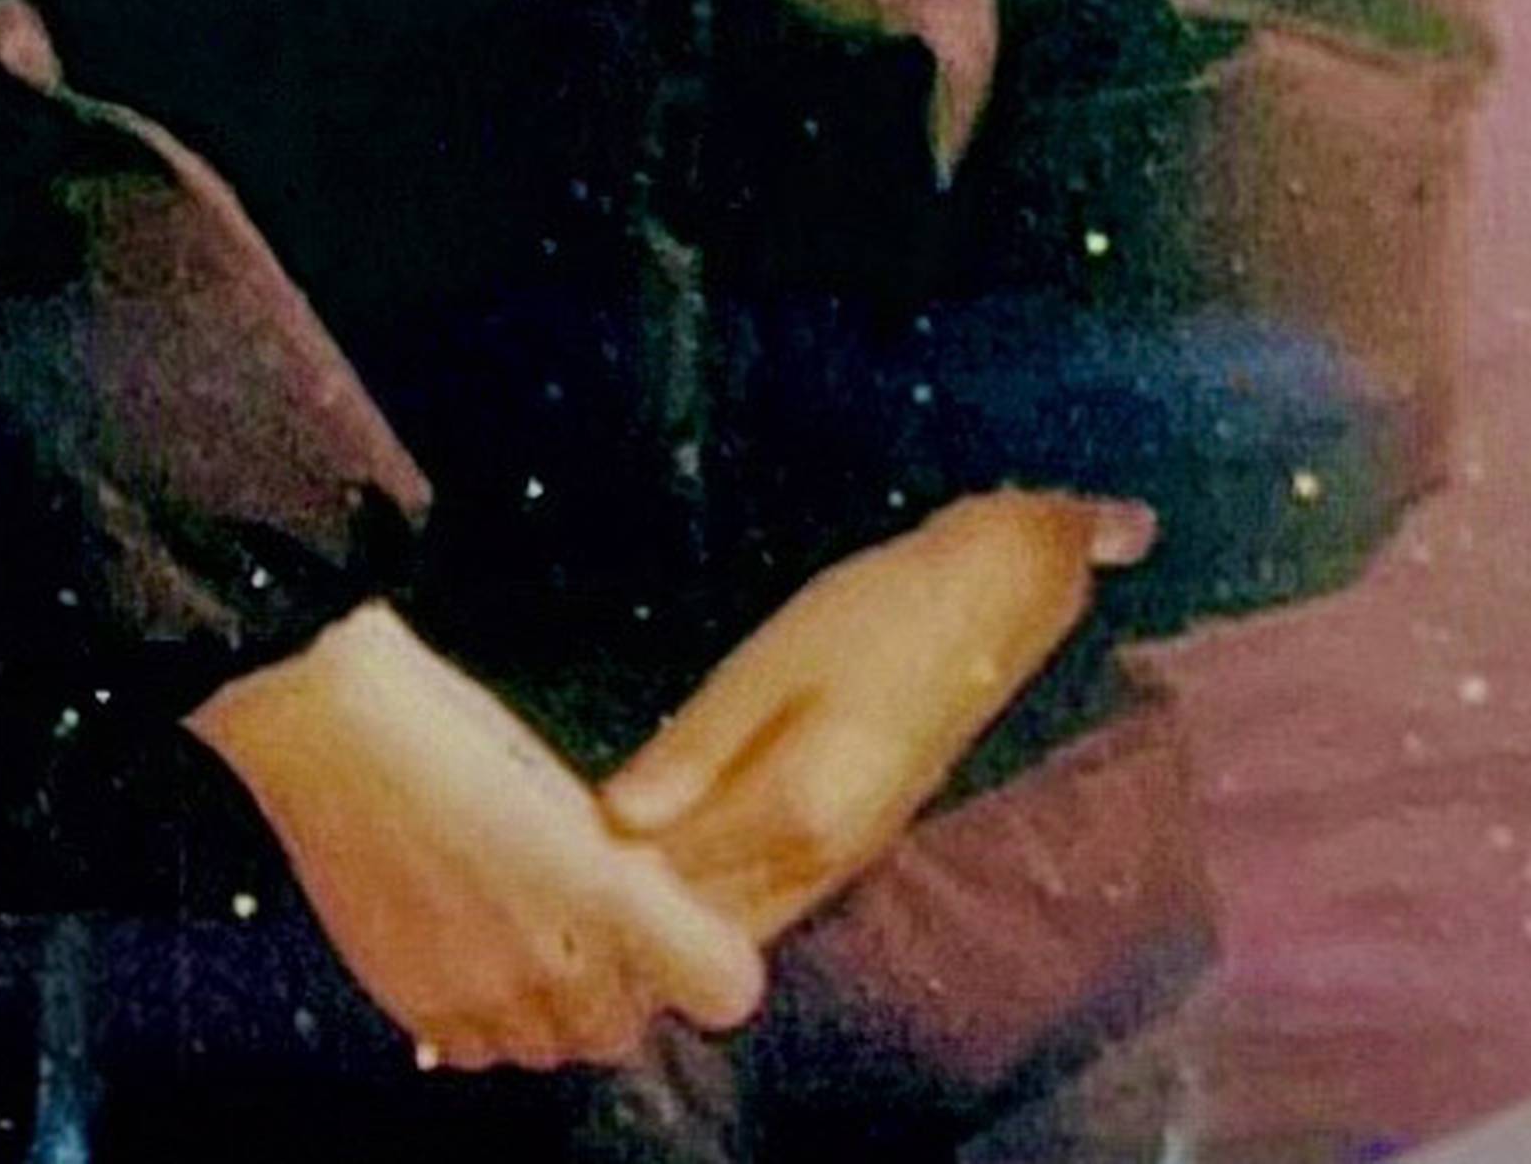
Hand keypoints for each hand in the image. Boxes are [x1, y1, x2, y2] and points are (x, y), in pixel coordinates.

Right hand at [189, 601, 767, 1073]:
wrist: (324, 729)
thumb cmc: (441, 728)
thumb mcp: (552, 784)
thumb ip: (610, 862)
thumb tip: (646, 905)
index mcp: (603, 882)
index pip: (720, 985)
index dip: (708, 962)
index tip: (683, 931)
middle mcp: (553, 952)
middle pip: (624, 1027)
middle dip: (616, 987)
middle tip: (582, 926)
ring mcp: (482, 988)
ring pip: (552, 1046)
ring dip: (549, 1008)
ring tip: (516, 934)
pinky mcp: (417, 1003)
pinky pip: (479, 1049)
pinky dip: (484, 1018)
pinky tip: (465, 951)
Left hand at [601, 490, 1155, 944]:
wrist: (989, 606)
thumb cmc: (874, 615)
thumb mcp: (771, 663)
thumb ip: (695, 748)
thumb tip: (614, 821)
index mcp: (795, 814)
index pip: (674, 882)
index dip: (603, 879)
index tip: (540, 862)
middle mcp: (820, 863)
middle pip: (704, 923)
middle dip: (634, 912)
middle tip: (556, 875)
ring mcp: (843, 862)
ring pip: (738, 921)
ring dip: (676, 907)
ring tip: (600, 865)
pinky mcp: (853, 845)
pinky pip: (769, 897)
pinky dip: (718, 891)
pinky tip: (673, 851)